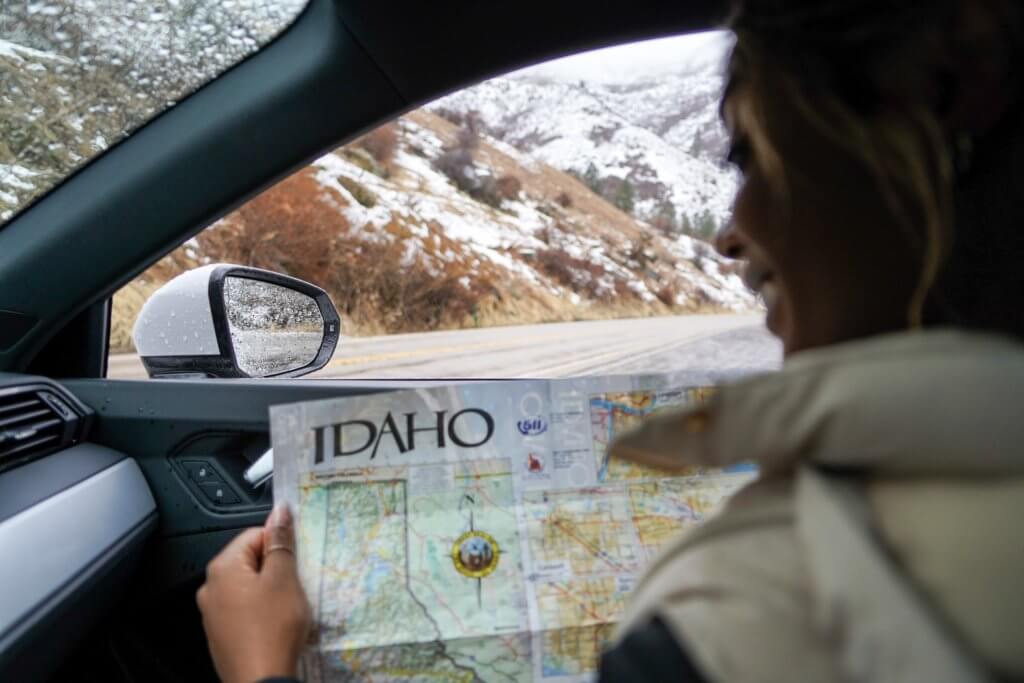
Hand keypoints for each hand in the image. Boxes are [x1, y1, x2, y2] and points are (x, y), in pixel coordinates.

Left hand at [197, 503, 310, 682]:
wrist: (262, 681)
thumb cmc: (273, 628)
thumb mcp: (284, 578)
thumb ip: (280, 542)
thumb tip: (279, 511)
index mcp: (222, 568)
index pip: (255, 535)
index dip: (280, 545)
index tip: (296, 562)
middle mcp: (210, 587)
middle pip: (249, 560)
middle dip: (275, 569)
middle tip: (294, 586)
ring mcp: (212, 614)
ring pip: (248, 587)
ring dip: (269, 591)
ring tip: (286, 608)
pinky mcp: (220, 635)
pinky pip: (243, 610)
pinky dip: (260, 611)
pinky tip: (274, 625)